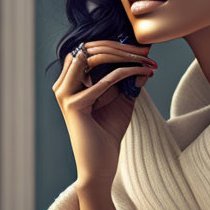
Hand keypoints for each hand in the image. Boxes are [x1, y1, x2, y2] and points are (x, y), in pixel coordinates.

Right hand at [52, 40, 156, 181]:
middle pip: (90, 48)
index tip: (142, 49)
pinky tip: (142, 73)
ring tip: (146, 61)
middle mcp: (63, 84)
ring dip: (124, 55)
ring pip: (94, 57)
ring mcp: (65, 93)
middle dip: (122, 47)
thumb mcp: (121, 99)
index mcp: (69, 80)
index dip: (116, 44)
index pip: (89, 49)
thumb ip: (128, 79)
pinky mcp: (75, 105)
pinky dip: (126, 72)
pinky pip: (104, 80)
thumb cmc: (107, 133)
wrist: (100, 165)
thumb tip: (144, 59)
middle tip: (146, 52)